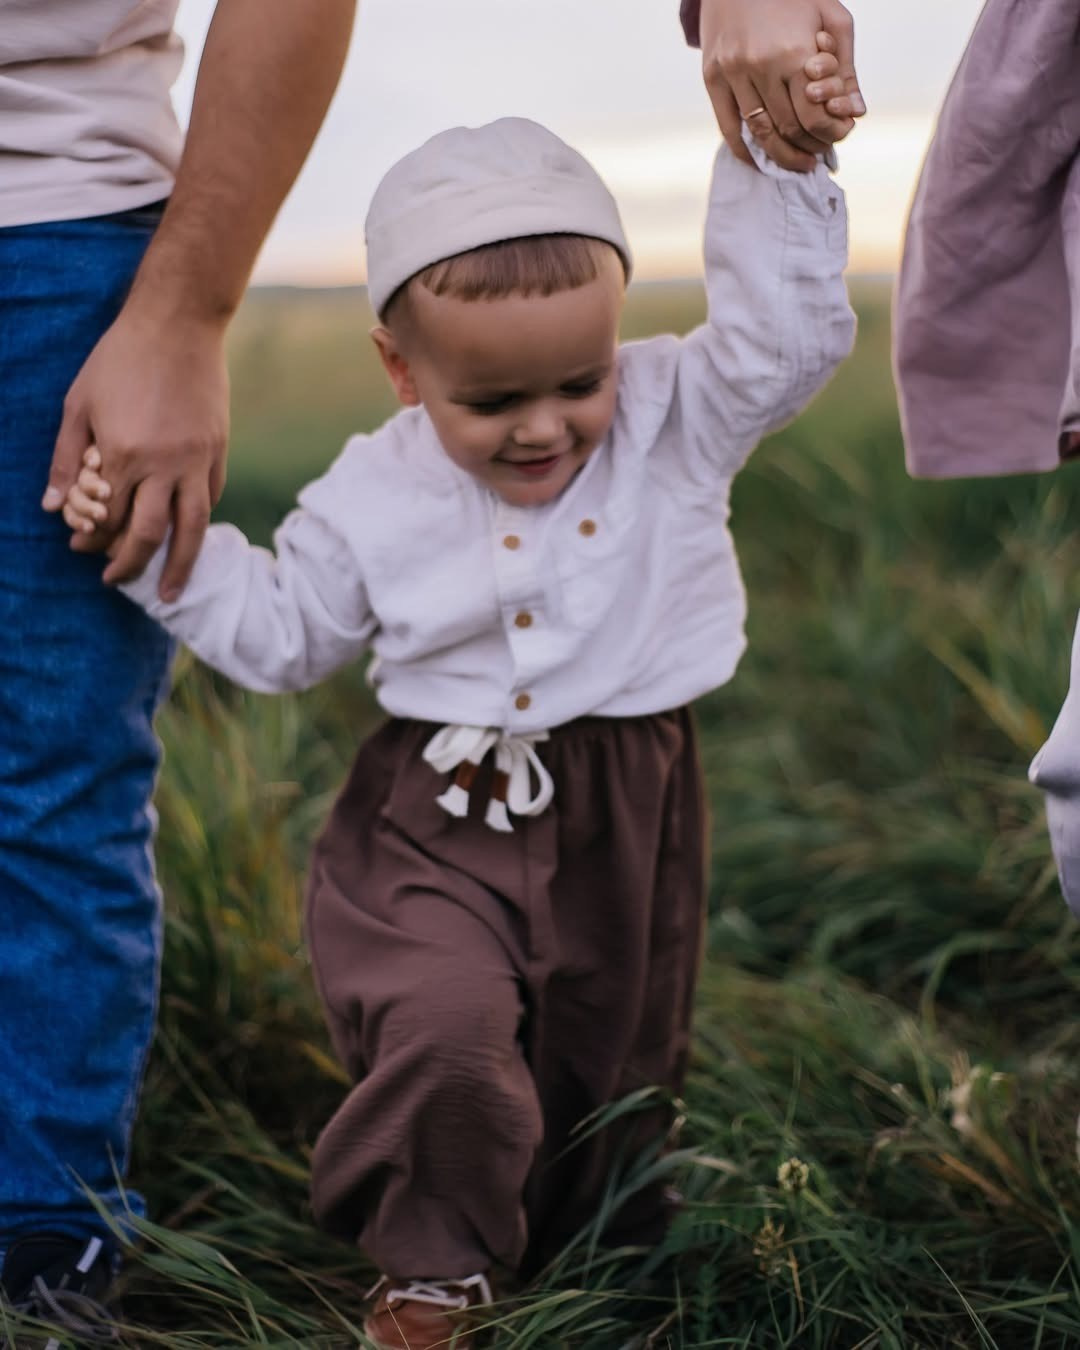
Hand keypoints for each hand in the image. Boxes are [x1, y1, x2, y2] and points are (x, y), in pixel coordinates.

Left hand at [42, 304, 227, 600]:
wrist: (177, 325)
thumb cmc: (119, 358)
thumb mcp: (78, 403)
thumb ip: (67, 459)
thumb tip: (51, 507)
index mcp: (124, 453)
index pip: (109, 517)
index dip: (93, 539)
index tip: (81, 549)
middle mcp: (164, 465)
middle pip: (148, 535)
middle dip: (130, 565)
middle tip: (116, 581)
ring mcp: (196, 461)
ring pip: (191, 530)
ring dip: (179, 567)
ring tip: (170, 593)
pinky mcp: (218, 452)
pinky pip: (209, 499)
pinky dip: (197, 522)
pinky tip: (187, 537)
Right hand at [699, 0, 864, 172]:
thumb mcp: (830, 17)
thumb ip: (845, 67)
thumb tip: (856, 111)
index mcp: (794, 51)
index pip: (815, 115)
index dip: (830, 134)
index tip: (839, 138)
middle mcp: (761, 66)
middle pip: (789, 128)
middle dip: (809, 147)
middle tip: (818, 155)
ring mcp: (733, 73)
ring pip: (760, 133)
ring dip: (781, 156)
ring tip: (797, 163)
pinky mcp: (712, 77)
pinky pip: (728, 127)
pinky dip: (745, 151)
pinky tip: (760, 161)